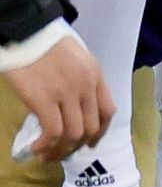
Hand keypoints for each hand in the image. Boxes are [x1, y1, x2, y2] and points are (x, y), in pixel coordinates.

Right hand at [3, 28, 113, 162]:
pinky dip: (47, 145)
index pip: (108, 111)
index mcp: (95, 75)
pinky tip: (38, 148)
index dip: (99, 132)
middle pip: (91, 127)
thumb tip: (72, 107)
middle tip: (62, 152)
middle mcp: (86, 86)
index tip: (88, 142)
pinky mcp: (44, 100)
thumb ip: (79, 81)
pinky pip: (54, 132)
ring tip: (48, 155)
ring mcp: (67, 94)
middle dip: (78, 146)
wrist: (28, 32)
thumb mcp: (76, 59)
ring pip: (74, 134)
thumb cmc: (47, 44)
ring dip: (61, 150)